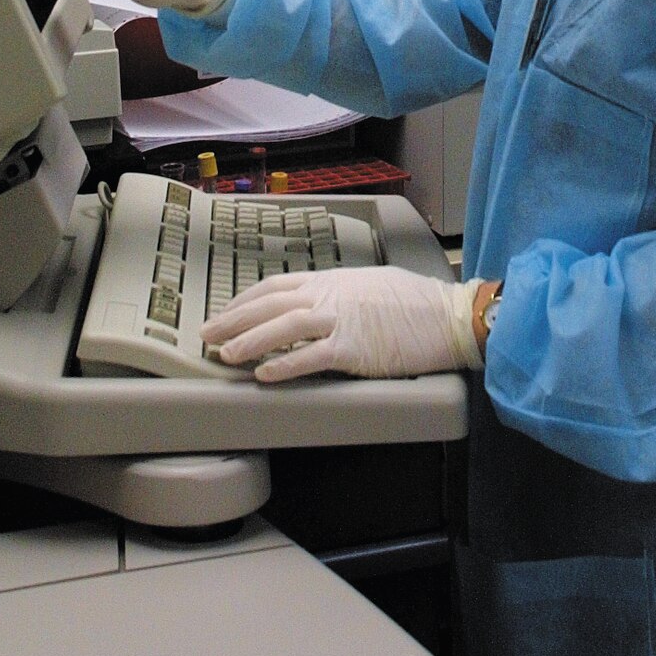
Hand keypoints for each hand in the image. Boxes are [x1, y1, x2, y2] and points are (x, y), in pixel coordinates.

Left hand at [200, 265, 481, 381]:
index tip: (224, 314)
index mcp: (332, 280)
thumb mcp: (368, 285)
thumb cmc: (415, 303)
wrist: (447, 316)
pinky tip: (264, 374)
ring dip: (249, 341)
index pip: (276, 287)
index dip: (244, 301)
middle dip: (234, 320)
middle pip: (270, 304)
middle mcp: (330, 295)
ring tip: (225, 356)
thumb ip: (338, 293)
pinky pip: (311, 356)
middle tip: (208, 336)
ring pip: (283, 327)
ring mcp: (341, 320)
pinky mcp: (354, 347)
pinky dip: (284, 364)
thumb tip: (314, 303)